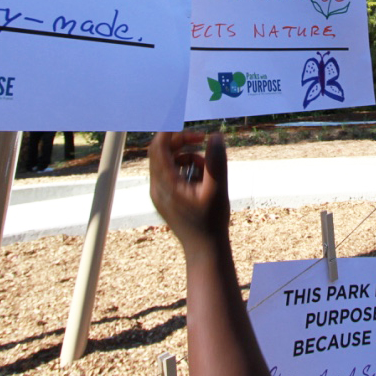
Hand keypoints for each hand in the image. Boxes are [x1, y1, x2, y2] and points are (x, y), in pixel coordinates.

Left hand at [149, 131, 229, 251]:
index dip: (170, 132)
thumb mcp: (217, 189)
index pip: (158, 147)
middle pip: (161, 152)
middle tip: (202, 140)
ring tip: (207, 166)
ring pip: (167, 163)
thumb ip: (216, 161)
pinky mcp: (166, 198)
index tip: (188, 125)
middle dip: (182, 142)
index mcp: (165, 184)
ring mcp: (159, 194)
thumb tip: (215, 136)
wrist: (205, 250)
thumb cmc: (211, 222)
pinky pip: (171, 174)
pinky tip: (202, 178)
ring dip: (186, 156)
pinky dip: (185, 169)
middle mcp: (157, 187)